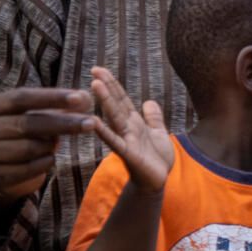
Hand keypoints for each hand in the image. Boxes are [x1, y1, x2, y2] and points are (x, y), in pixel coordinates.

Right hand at [0, 87, 94, 205]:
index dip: (52, 97)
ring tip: (55, 143)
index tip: (80, 98)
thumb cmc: (19, 131)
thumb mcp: (31, 113)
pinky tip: (50, 157)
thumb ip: (58, 106)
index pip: (22, 98)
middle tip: (91, 123)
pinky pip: (27, 170)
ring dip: (50, 146)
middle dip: (63, 124)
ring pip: (28, 148)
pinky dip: (44, 163)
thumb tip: (87, 98)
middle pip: (28, 124)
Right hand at [89, 67, 173, 192]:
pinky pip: (115, 141)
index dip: (113, 84)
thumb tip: (149, 101)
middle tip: (94, 70)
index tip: (100, 69)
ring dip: (105, 102)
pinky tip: (93, 122)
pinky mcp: (128, 154)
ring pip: (114, 118)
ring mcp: (126, 140)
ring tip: (95, 85)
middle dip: (107, 87)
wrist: (157, 181)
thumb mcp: (158, 133)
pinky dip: (105, 132)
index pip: (122, 99)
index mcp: (134, 122)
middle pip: (116, 104)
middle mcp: (127, 128)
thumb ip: (153, 118)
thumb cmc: (156, 159)